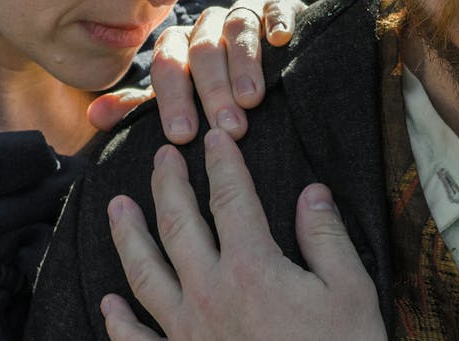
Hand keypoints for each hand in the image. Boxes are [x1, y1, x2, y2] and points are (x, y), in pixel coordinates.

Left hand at [85, 0, 302, 136]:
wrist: (262, 68)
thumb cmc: (212, 94)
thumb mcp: (175, 103)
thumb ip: (138, 110)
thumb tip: (95, 117)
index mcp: (177, 46)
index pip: (167, 67)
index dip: (173, 100)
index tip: (182, 136)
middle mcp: (207, 26)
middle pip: (203, 50)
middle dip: (212, 90)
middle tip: (227, 128)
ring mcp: (243, 13)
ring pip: (237, 28)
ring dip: (244, 63)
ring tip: (251, 100)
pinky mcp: (278, 6)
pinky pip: (276, 6)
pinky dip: (277, 20)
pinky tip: (280, 41)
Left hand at [101, 129, 384, 340]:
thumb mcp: (350, 290)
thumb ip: (326, 238)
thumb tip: (312, 192)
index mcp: (252, 268)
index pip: (231, 198)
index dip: (223, 163)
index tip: (216, 138)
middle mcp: (209, 294)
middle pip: (178, 226)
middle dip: (169, 185)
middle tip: (162, 156)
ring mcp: (187, 333)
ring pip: (145, 274)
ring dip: (128, 237)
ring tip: (116, 207)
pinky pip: (137, 340)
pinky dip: (118, 321)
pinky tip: (107, 302)